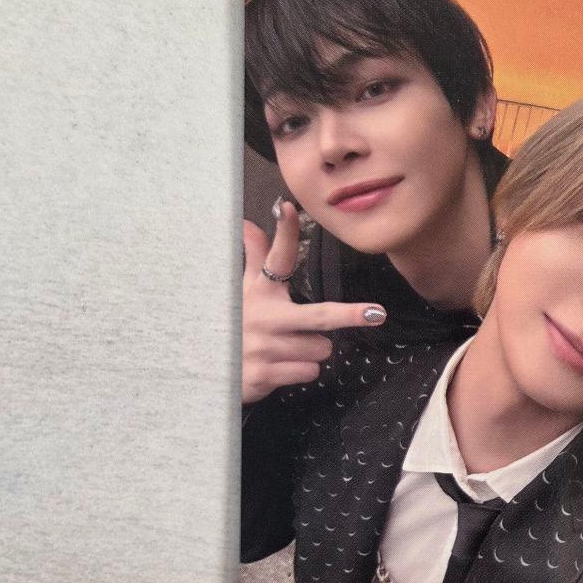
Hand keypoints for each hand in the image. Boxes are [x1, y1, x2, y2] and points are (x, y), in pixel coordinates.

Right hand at [241, 199, 385, 404]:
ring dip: (311, 351)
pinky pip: (309, 371)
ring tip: (287, 348)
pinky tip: (280, 366)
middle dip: (350, 315)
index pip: (274, 258)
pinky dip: (302, 370)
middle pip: (320, 315)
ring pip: (320, 348)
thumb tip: (249, 223)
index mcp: (259, 292)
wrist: (207, 371)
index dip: (284, 233)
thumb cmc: (234, 326)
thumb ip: (252, 259)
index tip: (289, 208)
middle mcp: (262, 316)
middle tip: (376, 313)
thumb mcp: (241, 292)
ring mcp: (263, 346)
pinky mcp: (264, 374)